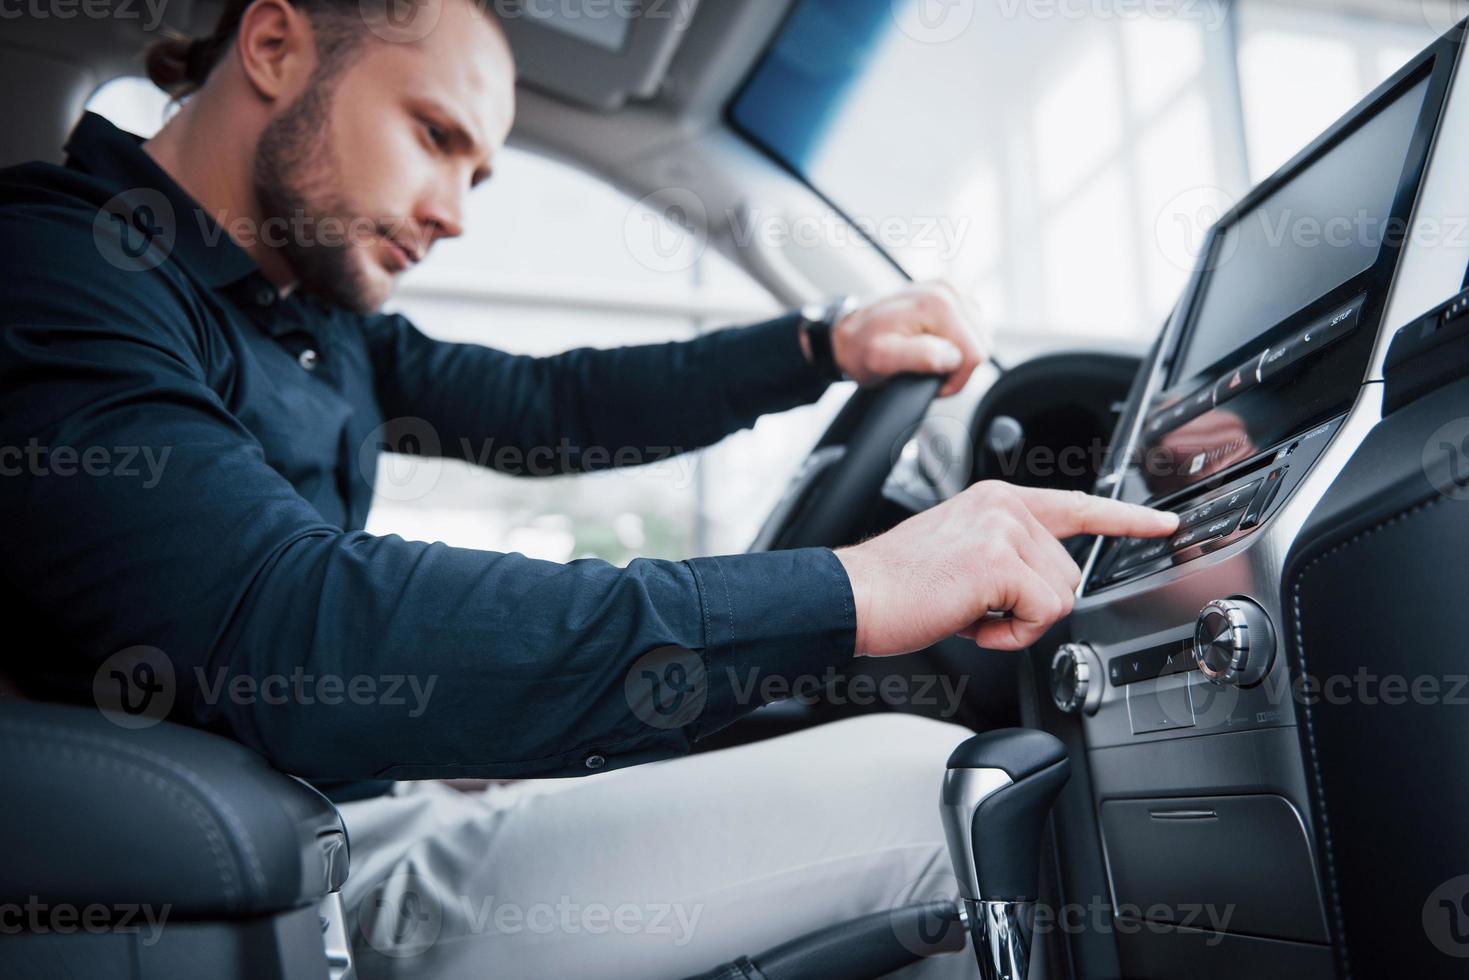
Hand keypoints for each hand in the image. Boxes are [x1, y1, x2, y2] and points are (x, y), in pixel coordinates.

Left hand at [831, 281, 986, 397]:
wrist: (848, 330)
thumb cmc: (860, 347)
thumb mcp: (880, 359)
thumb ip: (919, 357)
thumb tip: (952, 356)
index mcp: (938, 304)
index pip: (975, 355)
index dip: (954, 378)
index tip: (927, 378)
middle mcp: (947, 290)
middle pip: (979, 346)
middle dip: (955, 367)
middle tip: (922, 368)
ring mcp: (950, 290)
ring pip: (976, 339)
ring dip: (953, 355)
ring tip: (922, 355)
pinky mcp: (950, 296)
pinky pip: (968, 330)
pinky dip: (952, 343)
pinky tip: (929, 343)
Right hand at [835, 482, 1178, 655]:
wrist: (855, 596)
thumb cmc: (898, 586)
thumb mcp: (960, 553)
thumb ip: (1005, 553)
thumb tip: (1038, 585)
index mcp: (996, 500)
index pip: (1076, 506)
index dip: (1124, 520)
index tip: (1162, 525)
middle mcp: (1004, 506)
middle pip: (1069, 574)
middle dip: (1029, 606)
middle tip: (974, 608)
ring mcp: (1003, 530)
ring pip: (1059, 597)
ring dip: (1017, 622)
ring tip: (966, 612)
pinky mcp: (1000, 563)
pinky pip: (1042, 615)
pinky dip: (1009, 635)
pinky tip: (970, 623)